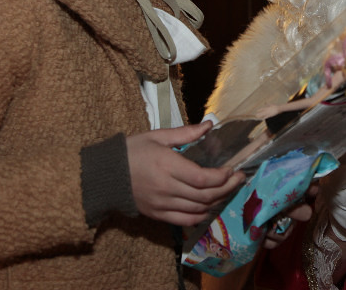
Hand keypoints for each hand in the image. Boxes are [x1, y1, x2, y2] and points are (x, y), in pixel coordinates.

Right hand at [125, 121, 244, 225]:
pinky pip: (185, 221)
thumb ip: (186, 133)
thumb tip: (210, 125)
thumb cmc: (132, 151)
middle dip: (226, 188)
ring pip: (198, 209)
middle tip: (239, 179)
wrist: (106, 175)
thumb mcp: (158, 136)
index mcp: (168, 166)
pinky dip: (201, 216)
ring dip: (217, 201)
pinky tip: (209, 207)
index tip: (233, 169)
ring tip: (228, 190)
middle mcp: (167, 188)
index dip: (222, 177)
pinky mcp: (158, 215)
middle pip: (205, 195)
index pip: (203, 178)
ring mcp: (163, 204)